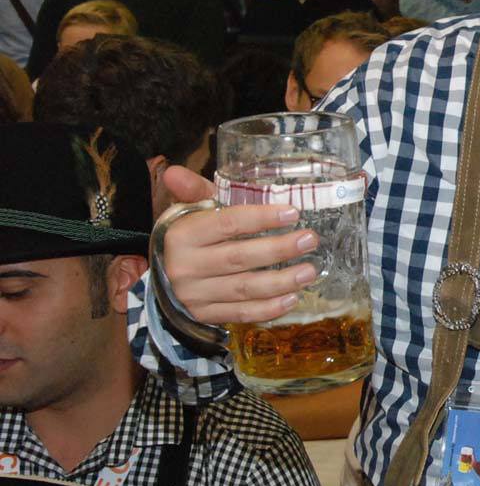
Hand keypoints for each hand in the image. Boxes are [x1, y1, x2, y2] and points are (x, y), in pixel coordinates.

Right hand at [158, 166, 318, 325]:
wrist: (163, 276)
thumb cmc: (188, 236)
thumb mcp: (188, 210)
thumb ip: (194, 190)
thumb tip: (177, 170)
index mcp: (183, 235)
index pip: (227, 224)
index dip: (261, 218)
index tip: (293, 213)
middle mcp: (186, 266)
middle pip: (239, 257)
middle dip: (279, 249)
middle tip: (310, 240)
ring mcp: (195, 294)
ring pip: (244, 289)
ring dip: (282, 282)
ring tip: (310, 271)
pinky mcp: (205, 315)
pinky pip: (241, 313)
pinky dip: (269, 308)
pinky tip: (293, 297)